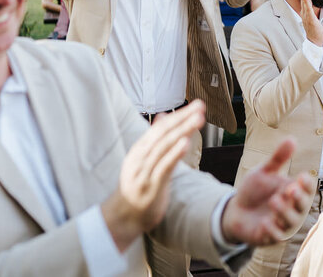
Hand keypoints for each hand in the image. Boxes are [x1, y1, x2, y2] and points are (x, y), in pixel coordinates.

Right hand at [101, 101, 205, 251]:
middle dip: (183, 118)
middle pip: (163, 134)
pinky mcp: (151, 187)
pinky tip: (185, 143)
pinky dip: (174, 154)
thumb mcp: (143, 160)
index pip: (161, 128)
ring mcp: (144, 172)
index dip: (179, 115)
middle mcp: (140, 158)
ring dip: (182, 131)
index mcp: (139, 150)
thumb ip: (155, 140)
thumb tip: (164, 116)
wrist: (122, 218)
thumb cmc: (136, 187)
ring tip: (198, 119)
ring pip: (165, 147)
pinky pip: (163, 167)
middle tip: (200, 106)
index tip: (196, 105)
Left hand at [220, 138, 314, 245]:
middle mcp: (292, 208)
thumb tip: (292, 138)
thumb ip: (278, 158)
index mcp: (293, 192)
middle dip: (299, 198)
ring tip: (274, 200)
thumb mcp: (264, 172)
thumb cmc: (254, 191)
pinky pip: (276, 237)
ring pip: (291, 222)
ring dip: (285, 212)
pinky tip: (265, 223)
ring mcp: (282, 223)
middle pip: (303, 206)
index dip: (307, 184)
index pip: (308, 189)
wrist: (235, 209)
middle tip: (291, 189)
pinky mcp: (269, 236)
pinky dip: (272, 231)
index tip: (302, 177)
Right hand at [300, 0, 322, 46]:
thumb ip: (310, 13)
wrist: (314, 41)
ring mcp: (307, 16)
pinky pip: (308, 11)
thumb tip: (309, 7)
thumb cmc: (314, 30)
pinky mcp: (311, 20)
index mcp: (306, 12)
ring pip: (306, 3)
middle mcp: (305, 13)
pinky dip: (307, 3)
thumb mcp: (312, 19)